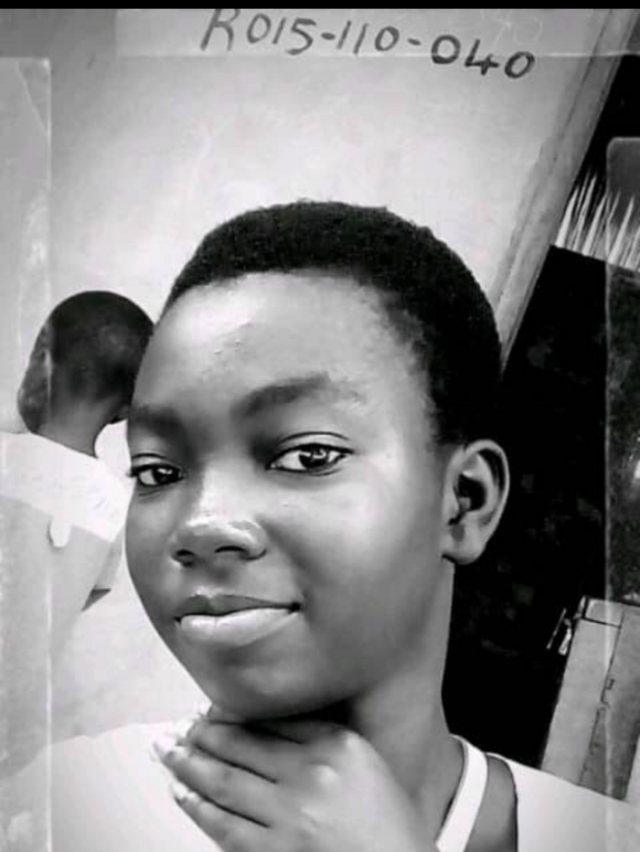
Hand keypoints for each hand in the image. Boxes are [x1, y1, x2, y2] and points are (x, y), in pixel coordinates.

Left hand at [157, 717, 434, 851]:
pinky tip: (180, 793)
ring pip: (225, 781)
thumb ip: (322, 738)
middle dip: (201, 734)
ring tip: (166, 751)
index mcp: (338, 744)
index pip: (270, 720)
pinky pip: (225, 825)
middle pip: (242, 745)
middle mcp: (313, 773)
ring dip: (189, 764)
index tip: (208, 710)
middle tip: (177, 727)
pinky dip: (198, 807)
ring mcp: (292, 815)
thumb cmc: (386, 825)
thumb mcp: (364, 764)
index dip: (232, 714)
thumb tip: (260, 726)